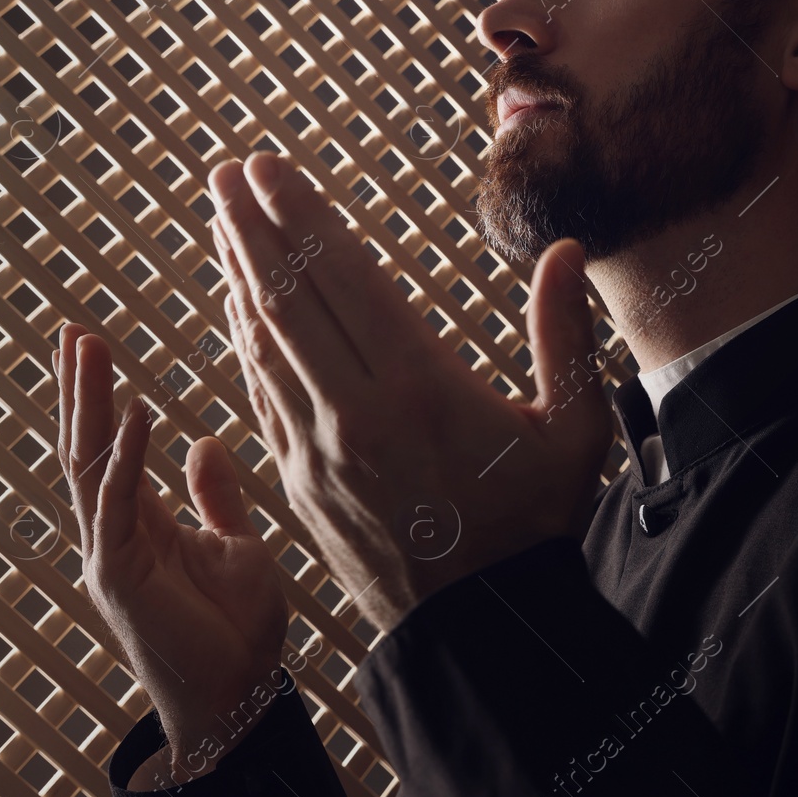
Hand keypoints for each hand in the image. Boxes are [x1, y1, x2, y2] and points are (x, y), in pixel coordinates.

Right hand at [55, 324, 289, 786]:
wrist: (239, 698)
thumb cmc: (236, 630)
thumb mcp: (237, 545)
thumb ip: (215, 497)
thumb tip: (203, 440)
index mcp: (143, 522)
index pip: (110, 446)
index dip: (101, 396)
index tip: (91, 344)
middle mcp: (117, 532)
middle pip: (87, 446)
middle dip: (79, 387)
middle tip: (70, 328)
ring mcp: (112, 553)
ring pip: (89, 465)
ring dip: (88, 404)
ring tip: (86, 347)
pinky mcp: (120, 575)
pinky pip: (119, 504)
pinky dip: (126, 457)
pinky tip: (135, 411)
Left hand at [207, 153, 612, 634]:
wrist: (476, 627)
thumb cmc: (534, 524)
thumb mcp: (575, 432)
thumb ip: (568, 336)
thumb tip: (568, 251)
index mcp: (419, 390)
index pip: (344, 281)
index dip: (302, 218)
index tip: (270, 169)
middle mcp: (355, 413)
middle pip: (289, 300)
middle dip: (253, 228)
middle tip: (227, 172)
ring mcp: (317, 450)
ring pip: (264, 342)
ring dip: (237, 274)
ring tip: (222, 218)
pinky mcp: (298, 481)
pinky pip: (261, 393)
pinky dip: (243, 340)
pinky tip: (235, 306)